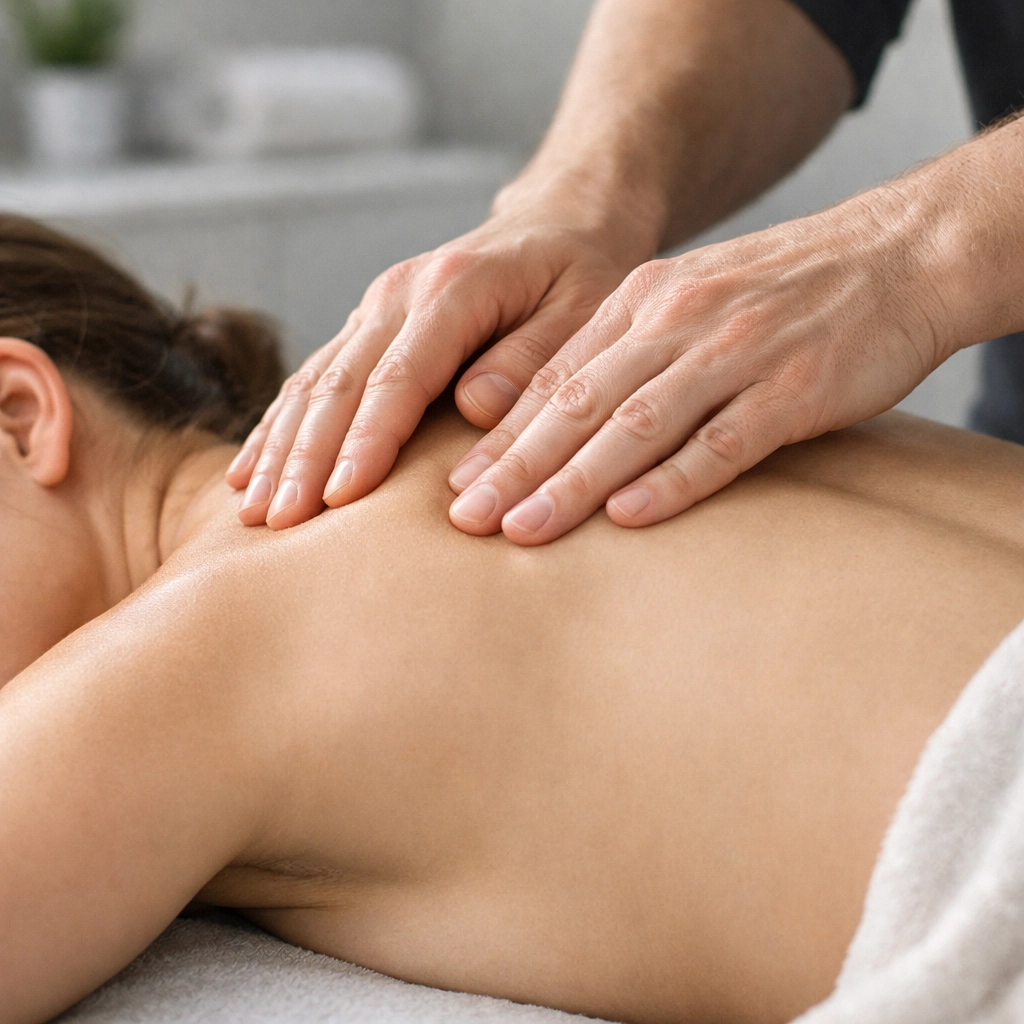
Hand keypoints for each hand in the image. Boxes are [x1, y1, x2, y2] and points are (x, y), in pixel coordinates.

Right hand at [225, 192, 644, 528]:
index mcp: (452, 289)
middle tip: (279, 522)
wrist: (558, 222)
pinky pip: (312, 381)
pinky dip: (279, 428)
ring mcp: (375, 308)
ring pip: (312, 383)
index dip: (366, 440)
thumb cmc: (581, 273)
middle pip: (339, 384)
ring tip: (252, 510)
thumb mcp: (585, 309)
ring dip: (280, 448)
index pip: (398, 377)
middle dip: (305, 457)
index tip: (340, 498)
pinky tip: (248, 471)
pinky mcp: (367, 328)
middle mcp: (399, 293)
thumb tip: (473, 407)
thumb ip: (532, 358)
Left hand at [446, 188, 947, 544]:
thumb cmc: (785, 292)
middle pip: (579, 403)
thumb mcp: (692, 297)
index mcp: (643, 300)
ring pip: (636, 424)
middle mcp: (677, 321)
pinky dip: (673, 480)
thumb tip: (566, 419)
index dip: (504, 435)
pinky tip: (630, 517)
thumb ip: (632, 349)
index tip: (458, 485)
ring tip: (523, 529)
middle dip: (514, 466)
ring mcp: (736, 352)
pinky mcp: (794, 387)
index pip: (556, 377)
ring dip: (574, 481)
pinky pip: (722, 441)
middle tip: (465, 520)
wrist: (900, 253)